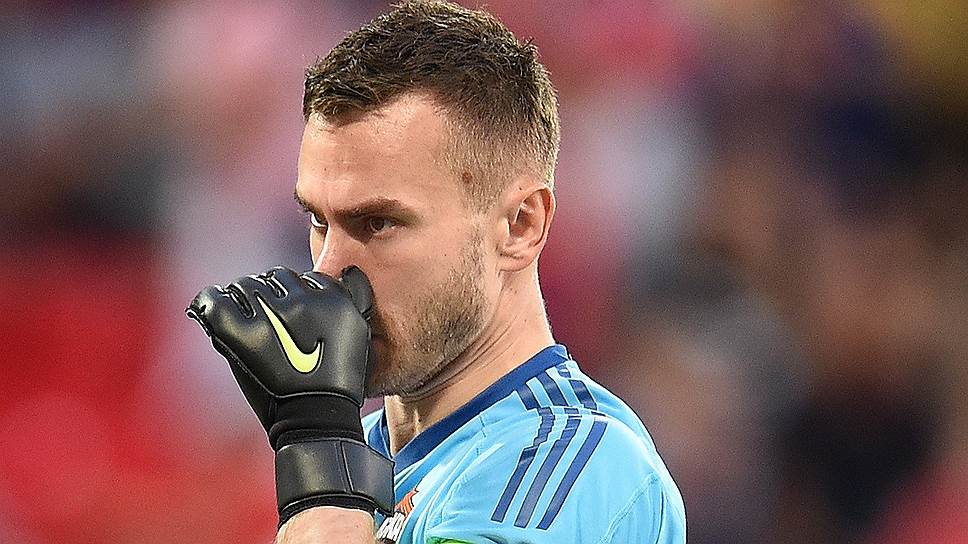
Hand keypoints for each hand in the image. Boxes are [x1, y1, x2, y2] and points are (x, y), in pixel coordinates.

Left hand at [186, 266, 392, 523]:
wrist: (317, 421)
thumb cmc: (337, 383)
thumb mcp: (356, 334)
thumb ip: (349, 299)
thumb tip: (347, 268)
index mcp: (332, 297)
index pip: (303, 278)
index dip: (294, 293)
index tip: (289, 311)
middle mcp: (301, 299)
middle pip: (274, 277)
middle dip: (268, 294)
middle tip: (264, 319)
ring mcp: (270, 314)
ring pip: (246, 285)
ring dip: (243, 299)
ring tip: (244, 323)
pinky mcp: (240, 332)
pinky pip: (214, 300)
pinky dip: (210, 302)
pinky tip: (210, 311)